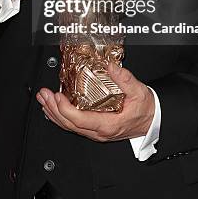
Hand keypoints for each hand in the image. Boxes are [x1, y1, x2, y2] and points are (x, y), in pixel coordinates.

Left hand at [36, 62, 154, 141]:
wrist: (153, 120)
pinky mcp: (94, 128)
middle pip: (70, 124)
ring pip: (69, 126)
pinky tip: (54, 109)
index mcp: (108, 124)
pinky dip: (61, 117)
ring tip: (44, 100)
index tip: (58, 96)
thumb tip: (110, 66)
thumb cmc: (146, 109)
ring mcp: (96, 132)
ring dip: (54, 113)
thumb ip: (125, 78)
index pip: (81, 120)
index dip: (66, 110)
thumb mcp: (139, 91)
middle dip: (54, 109)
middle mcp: (99, 131)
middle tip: (44, 95)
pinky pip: (74, 125)